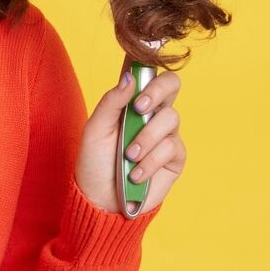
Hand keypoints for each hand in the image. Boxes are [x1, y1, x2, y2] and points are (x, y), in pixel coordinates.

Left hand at [73, 68, 185, 214]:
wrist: (100, 200)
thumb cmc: (95, 163)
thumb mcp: (95, 129)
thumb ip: (111, 102)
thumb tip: (129, 77)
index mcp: (132, 103)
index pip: (150, 75)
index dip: (149, 70)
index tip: (135, 79)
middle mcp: (152, 115)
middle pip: (172, 85)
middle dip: (156, 93)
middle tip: (138, 109)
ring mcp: (166, 135)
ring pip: (170, 118)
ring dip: (146, 138)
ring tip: (128, 156)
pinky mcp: (174, 159)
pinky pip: (172, 148)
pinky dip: (151, 161)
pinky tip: (136, 174)